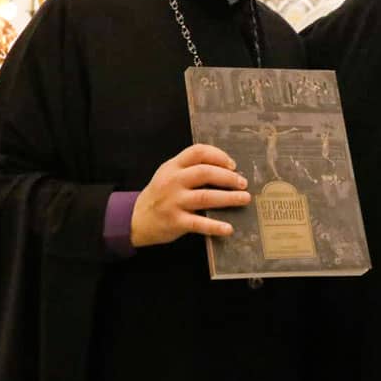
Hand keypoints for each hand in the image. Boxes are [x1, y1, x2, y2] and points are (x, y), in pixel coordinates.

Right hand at [130, 144, 248, 247]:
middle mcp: (173, 181)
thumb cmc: (160, 195)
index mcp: (173, 166)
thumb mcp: (169, 174)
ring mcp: (174, 202)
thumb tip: (226, 169)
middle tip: (243, 183)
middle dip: (228, 177)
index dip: (218, 156)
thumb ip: (190, 168)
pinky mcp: (176, 221)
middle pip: (205, 173)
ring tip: (244, 199)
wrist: (136, 219)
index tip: (232, 165)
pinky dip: (215, 226)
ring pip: (206, 197)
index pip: (198, 152)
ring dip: (228, 198)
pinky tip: (228, 228)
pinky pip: (199, 224)